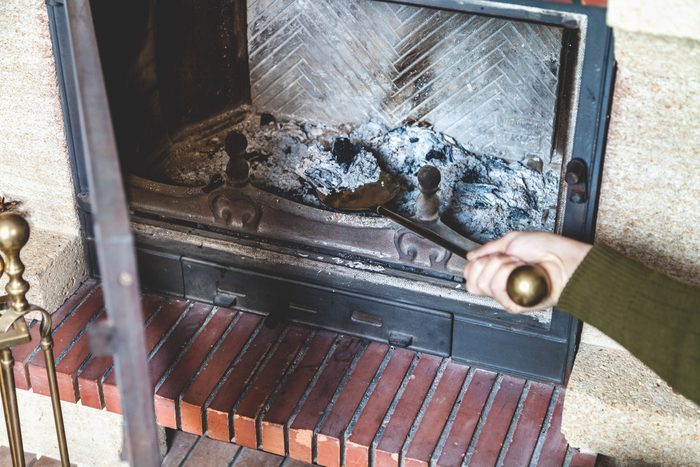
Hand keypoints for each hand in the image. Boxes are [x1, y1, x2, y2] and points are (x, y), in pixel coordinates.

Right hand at [463, 232, 591, 312]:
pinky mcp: (514, 304)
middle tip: (507, 258)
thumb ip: (487, 249)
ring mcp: (506, 295)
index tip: (490, 255)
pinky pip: (496, 290)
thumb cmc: (547, 249)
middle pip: (472, 281)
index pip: (471, 274)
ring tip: (518, 264)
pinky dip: (507, 275)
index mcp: (497, 271)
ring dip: (500, 267)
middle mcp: (500, 284)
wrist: (564, 260)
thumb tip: (470, 256)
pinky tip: (521, 272)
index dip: (475, 264)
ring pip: (482, 284)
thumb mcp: (511, 240)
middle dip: (488, 263)